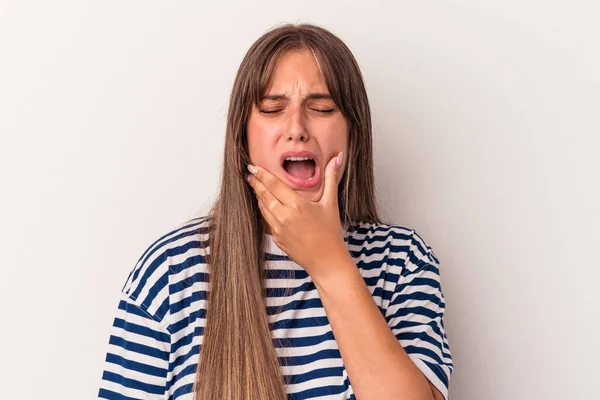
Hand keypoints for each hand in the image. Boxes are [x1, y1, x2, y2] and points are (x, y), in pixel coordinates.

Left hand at [246, 152, 349, 275]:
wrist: (326, 260)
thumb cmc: (330, 232)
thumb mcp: (331, 203)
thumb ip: (331, 178)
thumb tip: (337, 158)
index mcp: (297, 205)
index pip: (274, 185)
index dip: (262, 174)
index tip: (253, 166)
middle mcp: (285, 216)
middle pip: (264, 194)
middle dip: (255, 182)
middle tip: (249, 173)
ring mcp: (278, 229)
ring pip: (263, 208)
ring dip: (258, 196)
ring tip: (255, 186)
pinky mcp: (277, 239)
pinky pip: (267, 221)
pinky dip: (265, 211)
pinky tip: (265, 205)